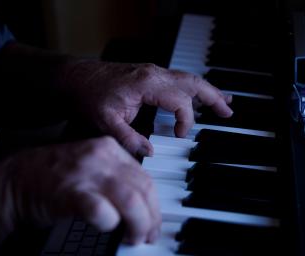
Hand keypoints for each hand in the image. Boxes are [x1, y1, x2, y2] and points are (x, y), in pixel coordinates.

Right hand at [0, 136, 160, 244]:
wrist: (19, 177)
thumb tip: (144, 203)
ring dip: (139, 225)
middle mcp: (103, 158)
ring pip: (131, 201)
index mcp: (111, 149)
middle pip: (144, 190)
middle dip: (152, 218)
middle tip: (148, 234)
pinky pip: (103, 211)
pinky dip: (110, 223)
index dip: (154, 205)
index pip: (146, 178)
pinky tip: (108, 226)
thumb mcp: (94, 165)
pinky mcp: (72, 193)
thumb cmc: (58, 175)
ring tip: (134, 237)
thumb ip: (118, 177)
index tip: (154, 220)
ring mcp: (87, 174)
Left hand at [60, 61, 232, 156]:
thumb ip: (129, 139)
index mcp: (148, 84)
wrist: (76, 78)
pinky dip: (193, 88)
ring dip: (208, 91)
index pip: (180, 101)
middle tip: (228, 112)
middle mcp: (155, 74)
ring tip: (223, 103)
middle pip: (193, 83)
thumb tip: (150, 151)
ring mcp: (154, 72)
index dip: (185, 121)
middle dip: (214, 97)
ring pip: (189, 79)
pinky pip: (179, 80)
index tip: (179, 136)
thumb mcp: (105, 122)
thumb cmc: (89, 96)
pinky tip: (198, 95)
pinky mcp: (150, 76)